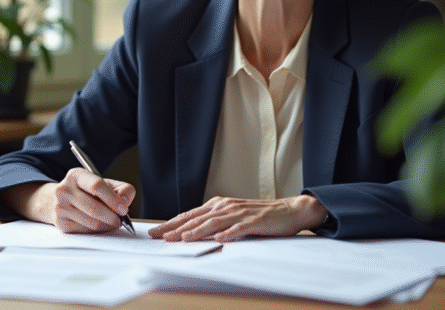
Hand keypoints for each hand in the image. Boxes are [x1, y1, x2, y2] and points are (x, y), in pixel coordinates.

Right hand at [0, 168, 134, 233]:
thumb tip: (125, 202)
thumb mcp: (105, 183)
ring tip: (113, 222)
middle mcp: (64, 189)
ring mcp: (60, 207)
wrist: (59, 199)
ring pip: (91, 222)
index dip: (113, 199)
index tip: (124, 208)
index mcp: (76, 175)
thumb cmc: (87, 191)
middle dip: (112, 217)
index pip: (97, 186)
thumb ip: (122, 189)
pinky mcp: (61, 223)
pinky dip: (98, 231)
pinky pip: (86, 231)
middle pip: (94, 208)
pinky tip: (100, 225)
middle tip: (121, 220)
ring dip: (107, 226)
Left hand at [148, 194, 326, 241]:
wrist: (289, 211)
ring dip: (197, 230)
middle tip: (159, 236)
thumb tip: (190, 231)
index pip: (190, 215)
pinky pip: (239, 228)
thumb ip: (213, 221)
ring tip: (183, 238)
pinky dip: (228, 234)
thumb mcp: (232, 216)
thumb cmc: (259, 216)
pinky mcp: (255, 222)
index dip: (171, 223)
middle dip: (176, 227)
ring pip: (214, 223)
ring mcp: (240, 213)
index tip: (155, 232)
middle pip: (197, 218)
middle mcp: (225, 207)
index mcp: (218, 205)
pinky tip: (219, 240)